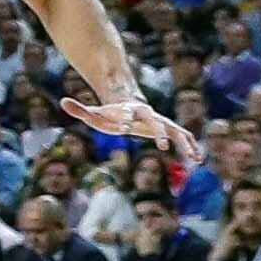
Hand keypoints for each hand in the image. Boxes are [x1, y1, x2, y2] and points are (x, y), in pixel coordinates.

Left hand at [64, 84, 199, 166]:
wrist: (128, 105)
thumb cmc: (109, 113)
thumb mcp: (93, 113)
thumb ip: (79, 109)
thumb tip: (62, 100)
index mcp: (128, 109)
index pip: (126, 113)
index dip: (124, 119)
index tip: (122, 129)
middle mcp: (148, 114)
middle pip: (155, 121)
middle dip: (158, 132)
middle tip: (161, 146)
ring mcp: (160, 120)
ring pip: (176, 129)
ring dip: (184, 142)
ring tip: (194, 158)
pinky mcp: (168, 128)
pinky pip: (183, 136)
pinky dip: (191, 145)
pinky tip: (198, 159)